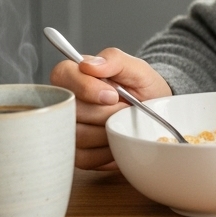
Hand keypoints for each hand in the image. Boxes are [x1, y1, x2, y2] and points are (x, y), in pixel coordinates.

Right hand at [49, 48, 170, 170]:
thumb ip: (114, 59)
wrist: (153, 113)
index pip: (62, 75)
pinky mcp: (75, 153)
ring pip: (78, 135)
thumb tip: (88, 64)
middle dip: (106, 112)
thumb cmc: (142, 87)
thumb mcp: (137, 68)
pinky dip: (106, 151)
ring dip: (108, 131)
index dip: (87, 87)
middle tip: (125, 109)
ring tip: (121, 123)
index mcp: (74, 74)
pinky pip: (84, 157)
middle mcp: (66, 101)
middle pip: (73, 110)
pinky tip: (116, 140)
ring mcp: (67, 128)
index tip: (113, 95)